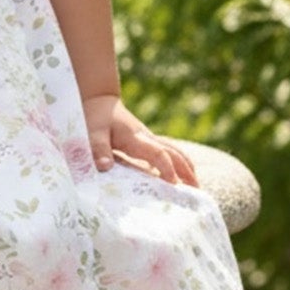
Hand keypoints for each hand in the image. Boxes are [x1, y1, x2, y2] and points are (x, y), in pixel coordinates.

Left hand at [80, 94, 198, 184]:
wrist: (98, 99)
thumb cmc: (93, 116)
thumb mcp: (91, 133)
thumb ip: (98, 149)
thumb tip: (106, 167)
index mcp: (135, 137)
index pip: (158, 153)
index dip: (167, 169)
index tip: (174, 184)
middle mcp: (146, 137)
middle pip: (174, 152)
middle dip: (186, 170)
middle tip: (197, 190)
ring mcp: (148, 138)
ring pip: (174, 150)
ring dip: (186, 166)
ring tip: (195, 185)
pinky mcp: (146, 140)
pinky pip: (166, 151)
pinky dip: (177, 162)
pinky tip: (178, 177)